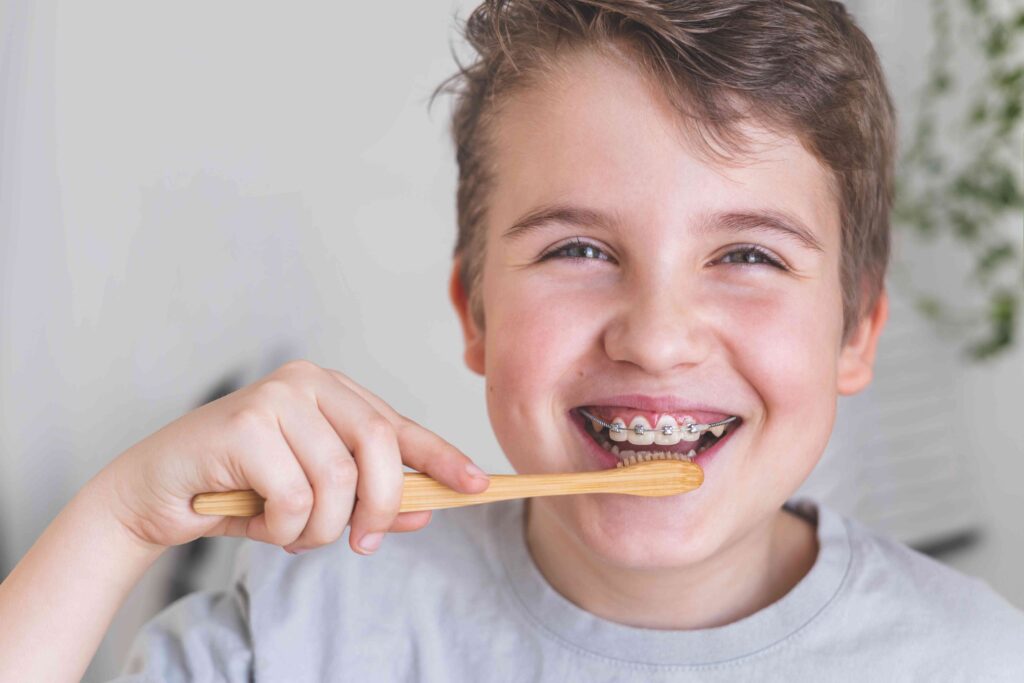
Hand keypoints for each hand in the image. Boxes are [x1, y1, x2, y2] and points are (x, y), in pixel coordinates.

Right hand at [99, 360, 489, 554]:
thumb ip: (368, 500)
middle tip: (363, 543)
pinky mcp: (245, 423)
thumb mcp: (314, 498)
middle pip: (378, 447)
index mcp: (331, 391)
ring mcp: (276, 397)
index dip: (440, 457)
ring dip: (321, 528)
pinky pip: (295, 496)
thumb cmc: (241, 490)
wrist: (157, 493)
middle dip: (380, 506)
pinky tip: (261, 524)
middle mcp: (307, 381)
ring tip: (293, 535)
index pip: (398, 426)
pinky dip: (285, 529)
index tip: (477, 485)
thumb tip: (426, 513)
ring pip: (337, 480)